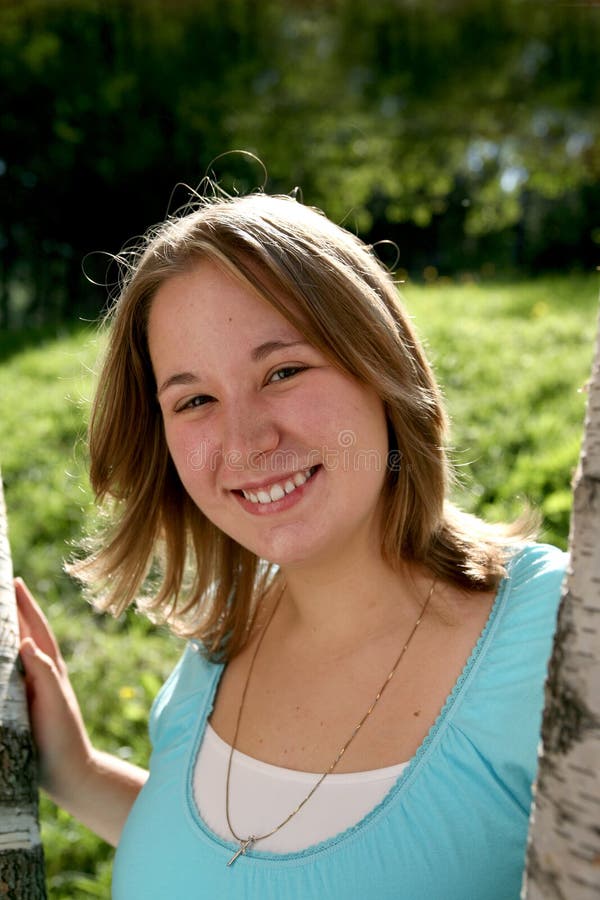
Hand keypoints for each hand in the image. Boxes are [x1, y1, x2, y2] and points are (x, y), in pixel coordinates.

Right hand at [15, 577, 92, 807]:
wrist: (70, 775)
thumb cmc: (63, 738)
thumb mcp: (54, 703)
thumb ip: (42, 672)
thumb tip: (26, 640)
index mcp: (50, 668)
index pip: (35, 628)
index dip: (24, 604)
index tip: (12, 580)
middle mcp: (43, 673)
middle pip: (26, 633)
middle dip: (15, 608)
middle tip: (1, 584)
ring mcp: (34, 688)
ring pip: (18, 650)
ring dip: (9, 629)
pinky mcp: (25, 705)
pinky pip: (10, 672)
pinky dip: (4, 656)